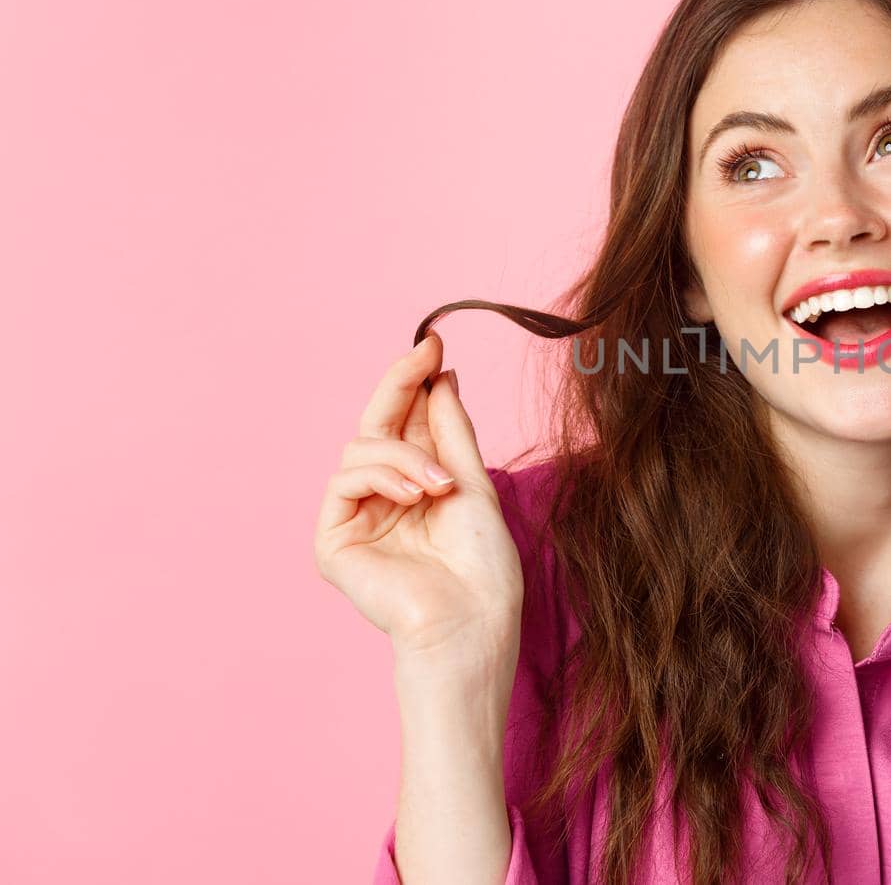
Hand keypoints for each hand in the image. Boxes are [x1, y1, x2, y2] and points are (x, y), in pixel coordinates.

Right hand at [313, 332, 522, 658]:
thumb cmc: (482, 567)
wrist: (471, 620)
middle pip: (377, 426)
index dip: (415, 383)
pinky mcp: (334, 541)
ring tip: (440, 482)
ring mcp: (357, 518)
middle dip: (399, 386)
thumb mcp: (472, 483)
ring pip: (361, 449)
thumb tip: (442, 377)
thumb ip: (450, 432)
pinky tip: (415, 494)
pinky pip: (343, 481)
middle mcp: (384, 499)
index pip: (409, 425)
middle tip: (424, 355)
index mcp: (419, 486)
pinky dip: (381, 476)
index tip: (434, 344)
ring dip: (404, 454)